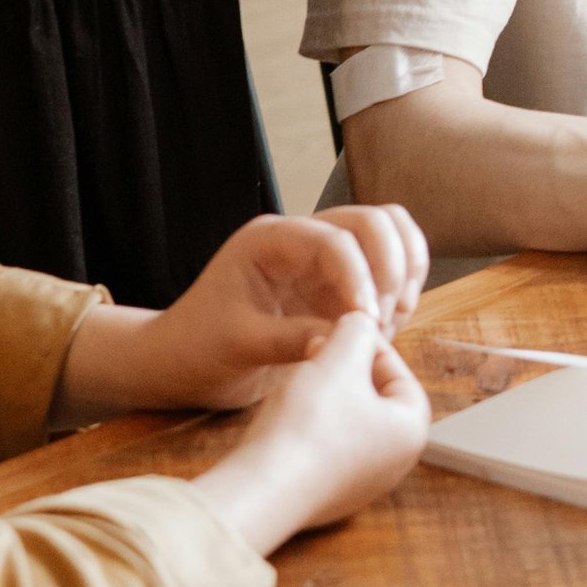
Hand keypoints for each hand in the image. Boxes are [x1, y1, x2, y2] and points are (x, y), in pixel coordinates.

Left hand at [62, 205, 428, 421]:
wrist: (183, 363)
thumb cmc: (198, 348)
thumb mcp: (238, 346)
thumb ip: (290, 339)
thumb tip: (341, 340)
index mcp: (269, 241)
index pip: (334, 240)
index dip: (361, 277)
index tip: (367, 322)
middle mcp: (301, 239)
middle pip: (373, 222)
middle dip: (391, 269)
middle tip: (383, 322)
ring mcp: (323, 260)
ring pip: (389, 234)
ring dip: (404, 274)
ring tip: (390, 322)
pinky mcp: (337, 284)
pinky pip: (387, 269)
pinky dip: (401, 291)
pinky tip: (388, 328)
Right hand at [205, 306, 432, 554]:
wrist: (265, 488)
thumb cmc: (309, 425)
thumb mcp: (337, 360)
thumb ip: (356, 332)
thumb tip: (361, 323)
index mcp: (410, 433)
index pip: (401, 375)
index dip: (371, 346)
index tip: (342, 331)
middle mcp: (393, 465)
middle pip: (375, 399)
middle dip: (347, 369)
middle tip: (317, 350)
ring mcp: (359, 485)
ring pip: (348, 422)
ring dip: (326, 394)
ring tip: (299, 376)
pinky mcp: (326, 496)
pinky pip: (325, 449)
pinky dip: (310, 425)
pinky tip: (286, 414)